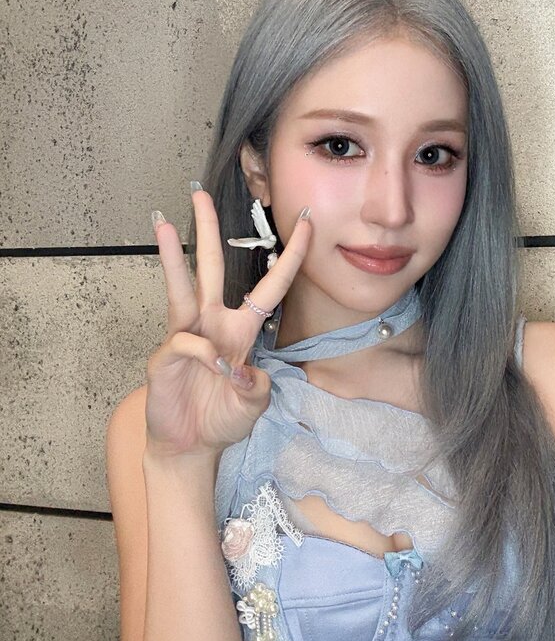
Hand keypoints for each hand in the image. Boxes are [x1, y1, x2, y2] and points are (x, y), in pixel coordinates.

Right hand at [144, 187, 311, 459]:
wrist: (190, 446)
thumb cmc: (221, 418)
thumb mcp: (254, 406)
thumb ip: (258, 389)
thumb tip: (247, 373)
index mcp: (240, 329)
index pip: (269, 286)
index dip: (290, 257)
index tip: (309, 224)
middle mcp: (212, 324)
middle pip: (209, 267)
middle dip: (205, 230)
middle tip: (200, 195)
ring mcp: (186, 336)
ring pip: (180, 289)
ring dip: (170, 258)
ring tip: (160, 225)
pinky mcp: (165, 356)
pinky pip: (187, 342)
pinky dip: (203, 354)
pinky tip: (212, 371)